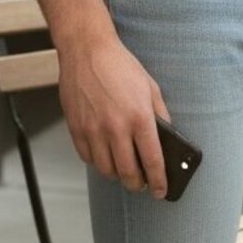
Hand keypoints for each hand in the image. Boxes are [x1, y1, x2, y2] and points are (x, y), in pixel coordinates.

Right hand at [57, 36, 171, 199]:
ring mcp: (94, 130)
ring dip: (117, 175)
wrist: (87, 51)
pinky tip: (105, 154)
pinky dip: (98, 162)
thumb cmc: (120, 67)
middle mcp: (116, 128)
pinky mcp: (76, 129)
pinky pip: (88, 159)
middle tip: (142, 184)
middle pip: (128, 173)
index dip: (159, 181)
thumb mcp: (150, 88)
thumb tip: (166, 141)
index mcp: (140, 117)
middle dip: (138, 184)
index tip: (160, 191)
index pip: (152, 161)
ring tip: (124, 169)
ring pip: (106, 170)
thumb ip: (160, 116)